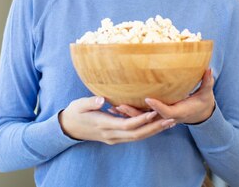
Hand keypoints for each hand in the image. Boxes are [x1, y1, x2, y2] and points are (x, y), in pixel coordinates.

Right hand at [58, 96, 175, 144]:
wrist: (68, 128)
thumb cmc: (74, 113)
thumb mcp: (79, 105)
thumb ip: (90, 102)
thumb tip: (101, 100)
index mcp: (104, 125)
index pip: (127, 125)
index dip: (142, 119)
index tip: (155, 111)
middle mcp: (111, 135)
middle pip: (137, 134)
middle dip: (155, 128)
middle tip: (171, 120)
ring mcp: (113, 138)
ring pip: (137, 137)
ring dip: (153, 131)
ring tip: (169, 123)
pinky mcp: (114, 137)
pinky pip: (133, 136)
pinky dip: (146, 131)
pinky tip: (155, 125)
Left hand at [117, 69, 214, 124]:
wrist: (200, 114)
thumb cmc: (203, 102)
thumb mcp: (207, 93)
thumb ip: (207, 82)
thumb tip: (209, 69)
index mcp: (179, 111)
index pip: (166, 111)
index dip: (157, 106)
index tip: (147, 98)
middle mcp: (167, 117)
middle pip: (149, 118)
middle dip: (135, 113)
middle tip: (121, 106)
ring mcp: (160, 117)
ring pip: (142, 118)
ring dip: (128, 114)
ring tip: (114, 107)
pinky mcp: (156, 115)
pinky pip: (141, 116)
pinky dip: (129, 113)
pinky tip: (116, 108)